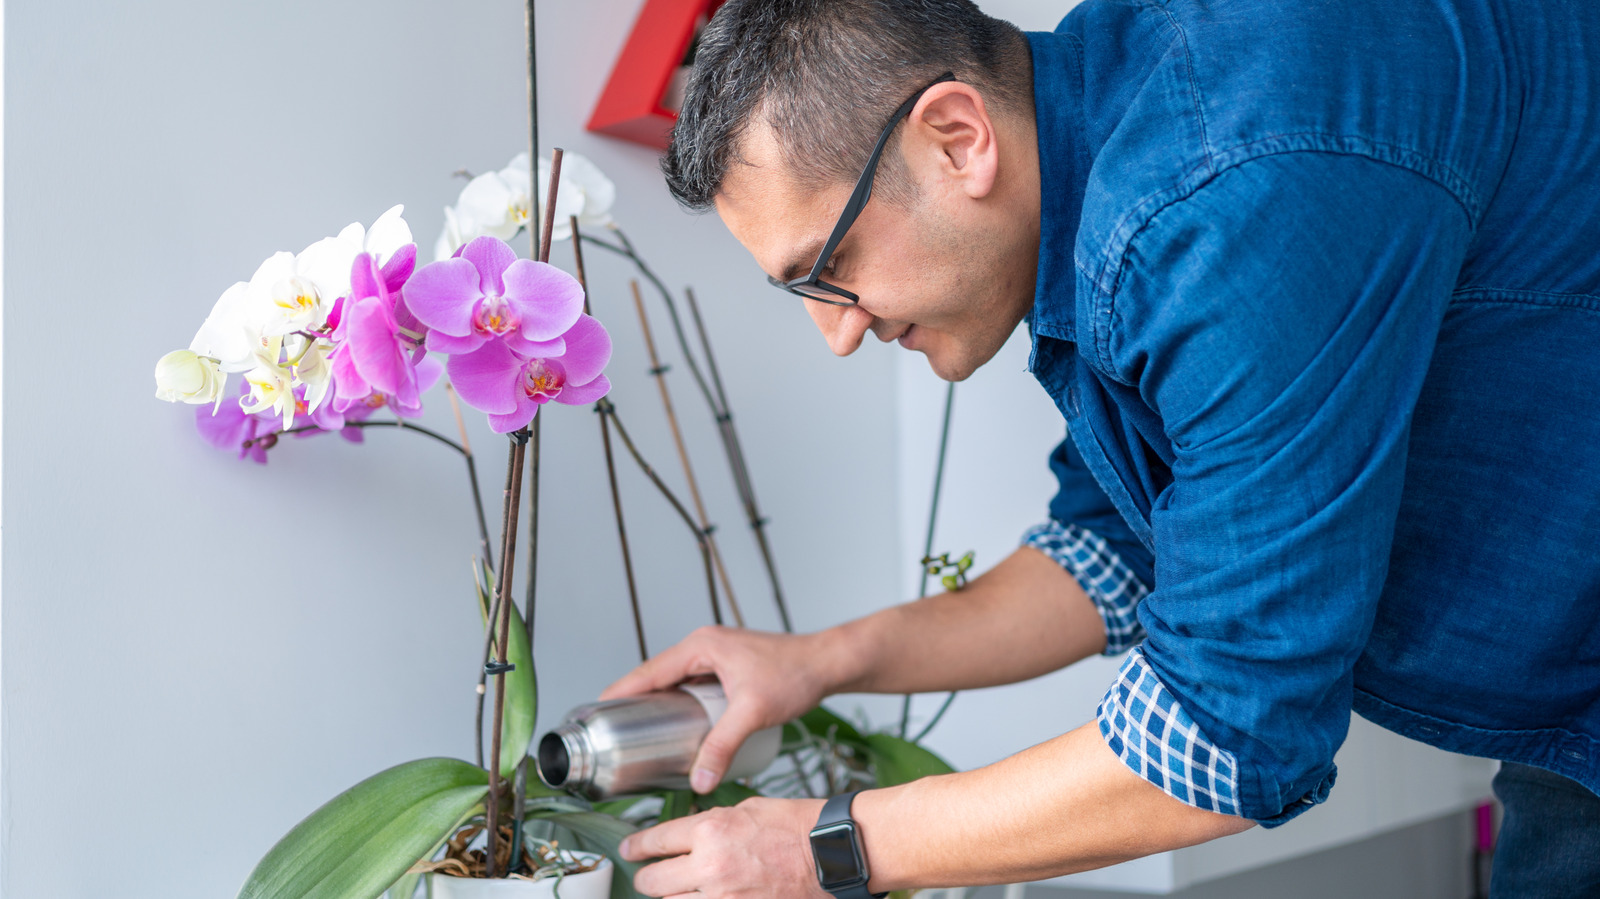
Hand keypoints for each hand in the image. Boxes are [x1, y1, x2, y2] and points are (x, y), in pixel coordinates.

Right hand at [600, 626, 841, 792]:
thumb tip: (699, 780)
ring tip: (638, 731)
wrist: (828, 663)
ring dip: (658, 700)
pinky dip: (679, 700)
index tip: (597, 712)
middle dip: (635, 700)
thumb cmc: (795, 675)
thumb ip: (723, 746)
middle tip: (614, 730)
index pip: (648, 671)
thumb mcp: (752, 713)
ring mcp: (716, 653)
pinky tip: (677, 723)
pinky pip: (692, 683)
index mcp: (701, 646)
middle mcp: (704, 645)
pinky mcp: (728, 665)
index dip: (621, 692)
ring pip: (675, 680)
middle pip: (657, 675)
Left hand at [621, 797, 828, 897]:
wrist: (834, 851)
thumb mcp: (747, 808)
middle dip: (646, 877)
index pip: (656, 841)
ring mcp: (725, 898)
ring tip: (677, 891)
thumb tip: (689, 833)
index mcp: (711, 831)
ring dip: (671, 897)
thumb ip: (712, 822)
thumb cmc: (798, 824)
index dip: (636, 847)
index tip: (629, 850)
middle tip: (647, 876)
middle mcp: (711, 866)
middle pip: (653, 881)